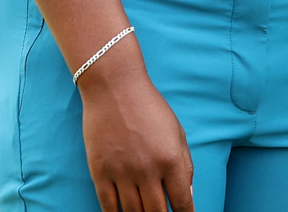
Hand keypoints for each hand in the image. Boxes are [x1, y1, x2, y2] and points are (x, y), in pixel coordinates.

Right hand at [77, 53, 195, 211]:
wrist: (114, 88)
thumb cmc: (150, 107)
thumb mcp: (176, 132)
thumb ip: (184, 165)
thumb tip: (187, 196)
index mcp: (171, 160)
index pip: (181, 201)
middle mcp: (148, 170)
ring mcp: (122, 173)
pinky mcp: (100, 172)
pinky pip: (108, 206)